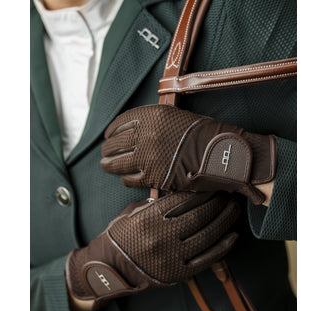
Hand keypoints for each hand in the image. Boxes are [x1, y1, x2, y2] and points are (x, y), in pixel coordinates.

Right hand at [65, 191, 239, 310]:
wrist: (110, 269)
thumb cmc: (120, 237)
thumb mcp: (131, 213)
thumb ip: (155, 204)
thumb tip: (181, 193)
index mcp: (148, 219)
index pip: (182, 200)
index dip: (200, 191)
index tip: (210, 183)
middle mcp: (162, 237)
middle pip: (199, 216)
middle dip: (217, 201)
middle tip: (227, 192)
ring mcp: (172, 257)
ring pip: (207, 235)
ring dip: (224, 220)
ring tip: (234, 208)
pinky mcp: (179, 273)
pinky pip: (206, 259)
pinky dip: (222, 247)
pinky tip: (232, 235)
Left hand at [101, 105, 276, 204]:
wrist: (222, 154)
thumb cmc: (205, 134)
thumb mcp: (177, 117)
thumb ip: (154, 123)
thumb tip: (136, 131)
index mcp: (152, 116)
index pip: (120, 123)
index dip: (111, 131)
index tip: (108, 135)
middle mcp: (146, 135)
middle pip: (115, 144)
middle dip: (107, 150)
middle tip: (105, 153)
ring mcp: (148, 157)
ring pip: (117, 163)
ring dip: (109, 165)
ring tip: (107, 165)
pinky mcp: (153, 177)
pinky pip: (129, 179)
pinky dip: (125, 178)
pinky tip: (126, 177)